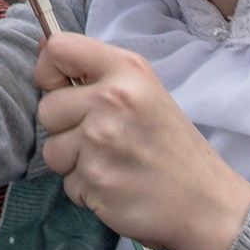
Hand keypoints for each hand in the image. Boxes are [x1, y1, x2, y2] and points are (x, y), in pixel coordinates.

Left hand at [34, 33, 249, 249]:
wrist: (205, 202)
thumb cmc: (171, 144)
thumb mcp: (145, 89)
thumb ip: (98, 70)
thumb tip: (44, 47)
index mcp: (126, 70)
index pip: (58, 49)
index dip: (49, 70)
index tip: (63, 87)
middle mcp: (111, 100)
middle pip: (46, 107)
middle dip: (66, 127)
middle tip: (102, 137)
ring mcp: (101, 143)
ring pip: (51, 150)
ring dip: (74, 161)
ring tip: (111, 162)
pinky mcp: (95, 181)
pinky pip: (67, 182)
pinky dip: (86, 188)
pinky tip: (116, 184)